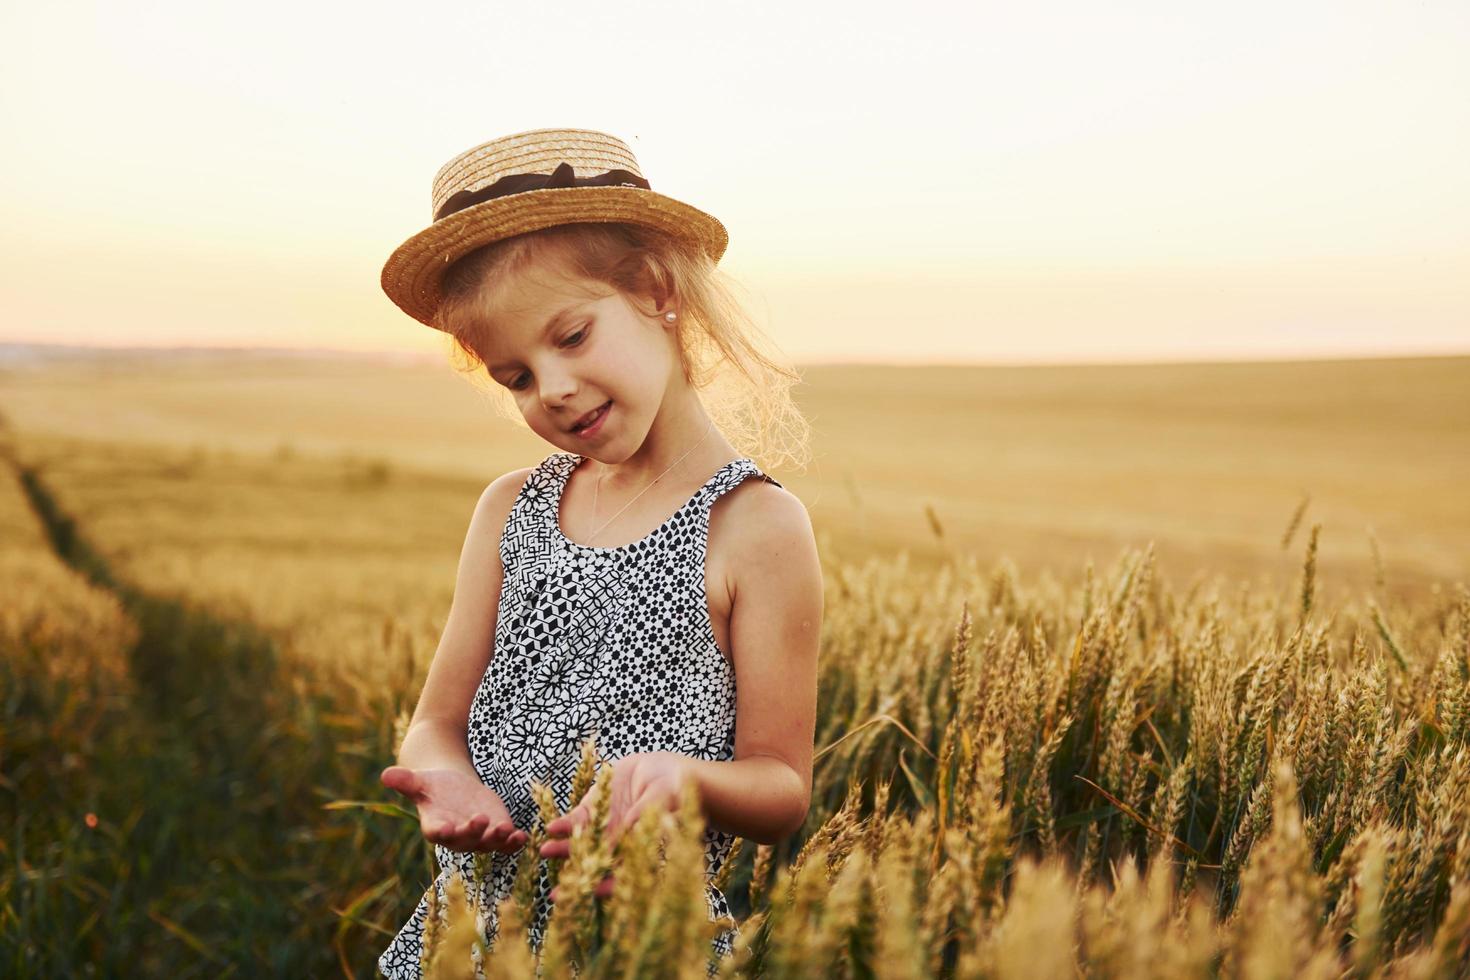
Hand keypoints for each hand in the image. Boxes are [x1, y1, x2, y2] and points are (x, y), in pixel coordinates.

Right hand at [381, 765, 528, 853]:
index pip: (437, 832)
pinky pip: (505, 843)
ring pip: (488, 844)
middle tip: (482, 821)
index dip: (442, 831)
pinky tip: (523, 836)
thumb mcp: (420, 780)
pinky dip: (514, 843)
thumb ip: (405, 781)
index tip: (446, 827)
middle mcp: (457, 836)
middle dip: (474, 832)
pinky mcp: (495, 831)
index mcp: (435, 825)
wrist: (452, 787)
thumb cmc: (433, 785)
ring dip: (498, 839)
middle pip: (465, 840)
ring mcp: (478, 837)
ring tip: (507, 830)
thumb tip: (385, 774)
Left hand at [540, 751, 697, 901]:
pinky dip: (564, 824)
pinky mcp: (594, 808)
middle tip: (557, 892)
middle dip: (577, 876)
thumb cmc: (675, 787)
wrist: (663, 769)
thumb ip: (646, 811)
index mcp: (640, 850)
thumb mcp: (664, 796)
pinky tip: (552, 827)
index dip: (608, 888)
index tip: (592, 893)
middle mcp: (619, 844)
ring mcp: (605, 827)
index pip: (623, 876)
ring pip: (581, 844)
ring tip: (546, 851)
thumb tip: (631, 826)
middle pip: (596, 865)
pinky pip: (576, 820)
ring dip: (564, 850)